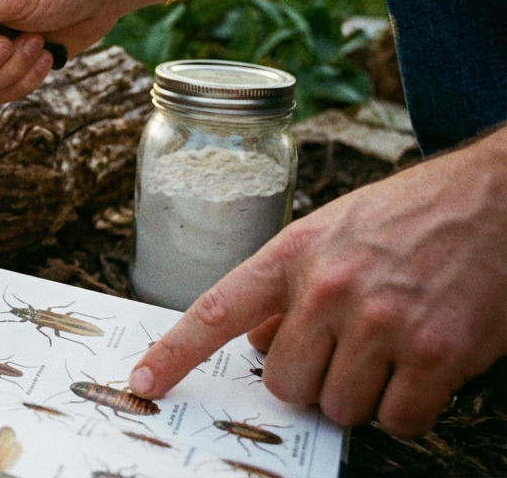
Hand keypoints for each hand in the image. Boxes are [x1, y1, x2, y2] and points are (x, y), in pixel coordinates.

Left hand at [127, 128, 506, 436]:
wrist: (499, 194)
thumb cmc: (413, 214)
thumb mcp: (333, 230)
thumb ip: (289, 285)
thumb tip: (259, 342)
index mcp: (293, 254)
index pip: (216, 311)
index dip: (174, 353)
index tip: (144, 380)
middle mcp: (327, 288)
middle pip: (284, 382)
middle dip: (312, 380)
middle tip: (349, 350)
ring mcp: (381, 321)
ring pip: (339, 407)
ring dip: (364, 394)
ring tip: (393, 349)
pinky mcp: (435, 352)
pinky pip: (399, 419)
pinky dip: (410, 408)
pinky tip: (426, 368)